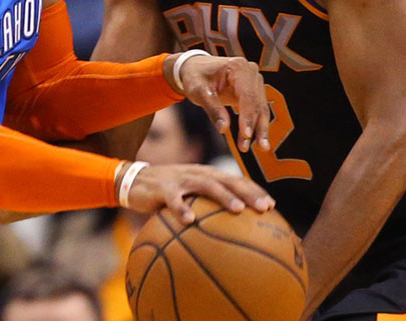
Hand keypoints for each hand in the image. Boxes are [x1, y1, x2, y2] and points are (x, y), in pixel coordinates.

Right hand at [123, 163, 273, 224]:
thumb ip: (205, 207)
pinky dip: (182, 209)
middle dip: (249, 193)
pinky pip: (174, 201)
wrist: (133, 181)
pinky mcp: (163, 189)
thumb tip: (227, 233)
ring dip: (224, 197)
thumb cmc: (166, 193)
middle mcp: (198, 174)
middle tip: (265, 208)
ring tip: (238, 210)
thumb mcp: (188, 196)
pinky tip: (190, 222)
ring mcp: (181, 179)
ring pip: (207, 186)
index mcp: (207, 175)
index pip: (236, 180)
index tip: (272, 205)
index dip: (254, 190)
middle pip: (229, 180)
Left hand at [171, 53, 269, 152]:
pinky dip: (256, 125)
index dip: (247, 117)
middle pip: (257, 103)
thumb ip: (212, 109)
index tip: (246, 135)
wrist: (196, 67)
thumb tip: (223, 129)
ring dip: (260, 129)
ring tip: (261, 148)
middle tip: (248, 147)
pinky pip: (258, 110)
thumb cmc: (196, 77)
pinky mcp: (254, 90)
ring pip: (261, 108)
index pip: (247, 96)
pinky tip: (257, 141)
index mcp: (238, 68)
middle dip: (255, 127)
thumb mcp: (198, 92)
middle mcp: (251, 72)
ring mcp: (255, 81)